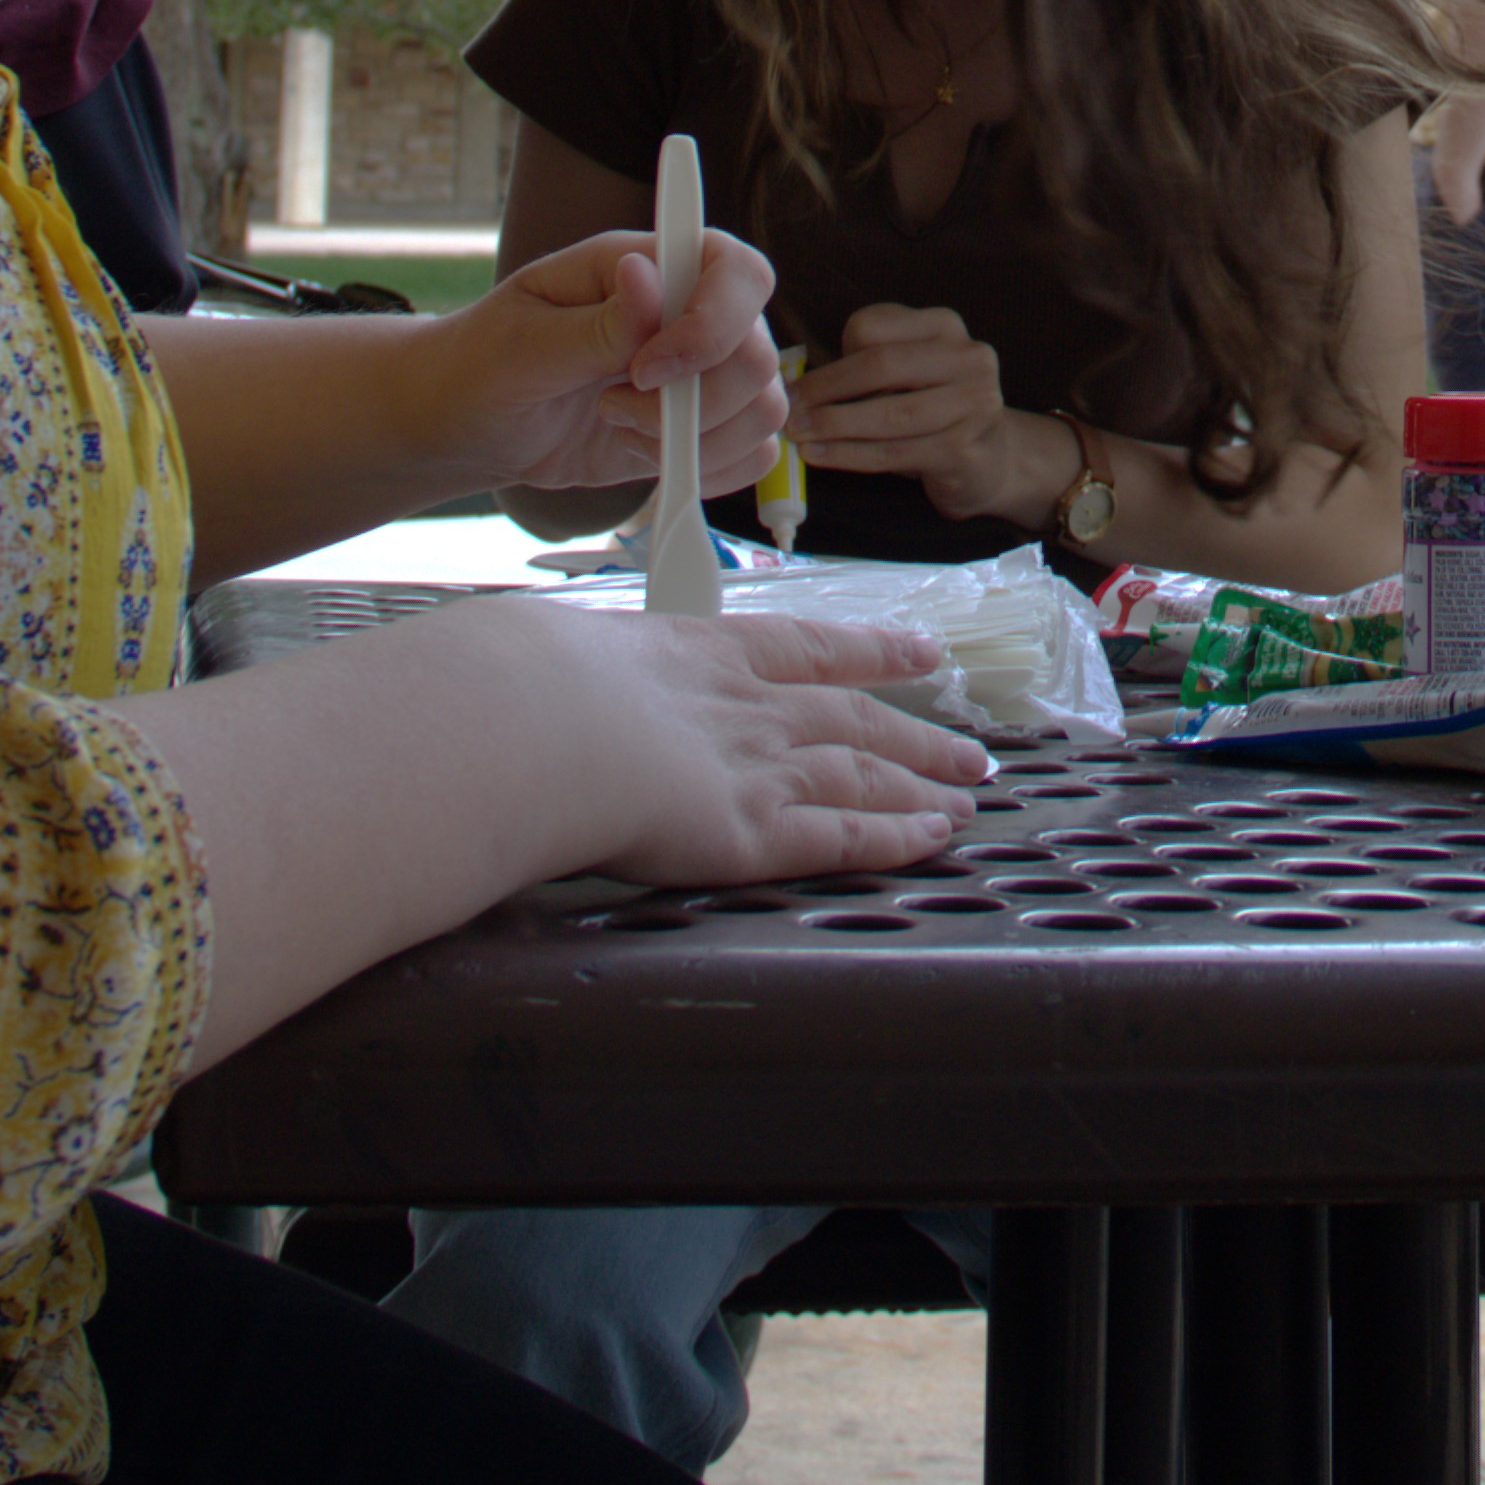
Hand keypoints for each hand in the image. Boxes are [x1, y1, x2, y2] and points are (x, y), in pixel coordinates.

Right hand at [441, 595, 989, 888]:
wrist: (531, 724)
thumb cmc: (519, 687)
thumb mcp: (550, 654)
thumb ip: (563, 671)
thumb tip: (515, 674)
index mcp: (702, 651)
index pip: (806, 646)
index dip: (869, 649)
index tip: (920, 650)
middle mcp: (749, 706)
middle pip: (852, 717)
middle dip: (913, 732)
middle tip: (966, 746)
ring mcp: (759, 767)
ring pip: (865, 774)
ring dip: (922, 784)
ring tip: (968, 793)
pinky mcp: (755, 835)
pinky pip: (844, 836)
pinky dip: (896, 836)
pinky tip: (933, 838)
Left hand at [458, 225, 793, 502]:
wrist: (468, 424)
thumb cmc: (481, 363)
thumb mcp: (522, 343)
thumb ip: (596, 323)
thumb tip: (646, 277)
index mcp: (648, 265)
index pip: (735, 272)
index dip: (714, 324)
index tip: (647, 369)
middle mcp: (688, 312)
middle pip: (758, 353)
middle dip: (693, 401)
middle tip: (611, 404)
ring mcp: (699, 372)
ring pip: (762, 407)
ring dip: (695, 438)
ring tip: (618, 424)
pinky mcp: (696, 426)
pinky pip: (751, 451)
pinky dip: (712, 469)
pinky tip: (651, 461)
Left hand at [794, 300, 1046, 521]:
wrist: (990, 461)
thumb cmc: (930, 414)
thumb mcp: (906, 375)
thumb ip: (866, 365)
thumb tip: (797, 383)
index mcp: (943, 326)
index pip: (873, 327)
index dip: (832, 356)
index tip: (799, 385)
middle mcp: (967, 356)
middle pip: (881, 364)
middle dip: (826, 389)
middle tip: (788, 411)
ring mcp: (973, 402)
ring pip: (888, 413)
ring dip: (833, 425)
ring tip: (797, 435)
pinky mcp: (965, 448)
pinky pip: (893, 452)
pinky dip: (849, 455)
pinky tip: (820, 456)